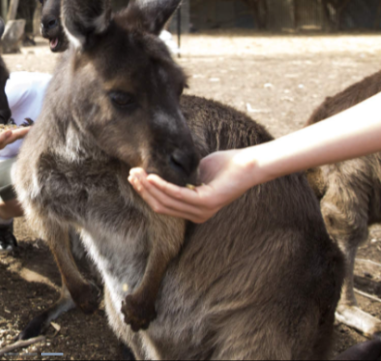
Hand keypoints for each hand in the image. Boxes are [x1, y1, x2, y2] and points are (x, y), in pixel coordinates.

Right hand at [128, 149, 258, 222]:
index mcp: (194, 210)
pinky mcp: (207, 202)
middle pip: (160, 205)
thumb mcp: (197, 173)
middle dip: (143, 190)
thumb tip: (159, 171)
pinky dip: (162, 185)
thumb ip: (179, 177)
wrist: (249, 164)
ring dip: (148, 187)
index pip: (163, 204)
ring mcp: (203, 211)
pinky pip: (178, 194)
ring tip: (137, 173)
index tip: (133, 177)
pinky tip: (151, 176)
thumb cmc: (226, 166)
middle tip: (130, 174)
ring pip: (166, 201)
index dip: (145, 192)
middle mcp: (197, 215)